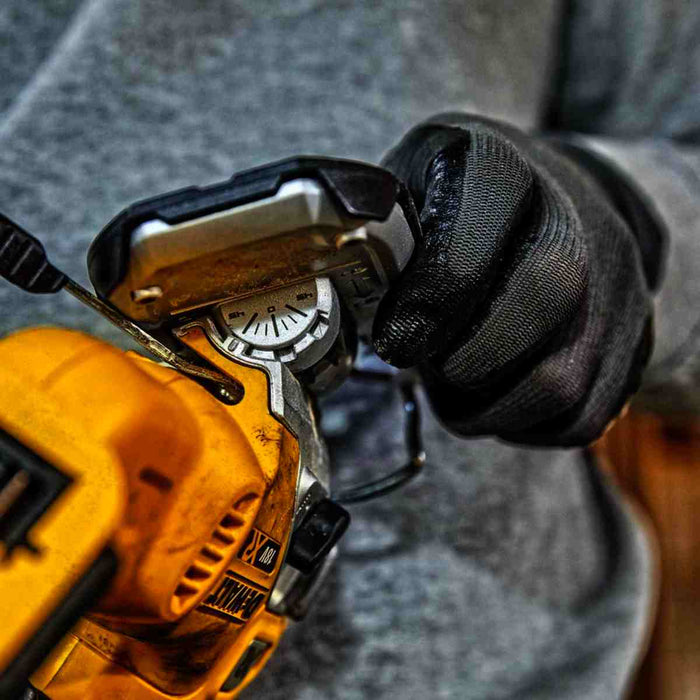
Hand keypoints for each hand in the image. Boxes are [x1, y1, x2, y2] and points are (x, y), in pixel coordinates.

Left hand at [373, 114, 660, 445]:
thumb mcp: (409, 189)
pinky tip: (492, 392)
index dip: (430, 298)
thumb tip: (327, 293)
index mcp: (501, 168)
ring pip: (558, 382)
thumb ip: (370, 233)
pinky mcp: (633, 343)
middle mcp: (578, 219)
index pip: (478, 231)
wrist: (560, 200)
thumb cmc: (462, 207)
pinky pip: (577, 419)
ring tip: (454, 380)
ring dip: (485, 405)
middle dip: (461, 360)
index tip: (395, 337)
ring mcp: (617, 285)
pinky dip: (519, 424)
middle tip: (426, 360)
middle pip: (539, 304)